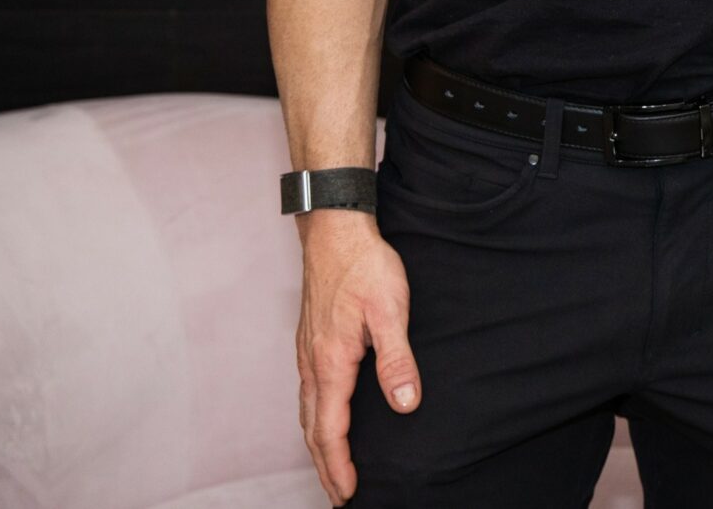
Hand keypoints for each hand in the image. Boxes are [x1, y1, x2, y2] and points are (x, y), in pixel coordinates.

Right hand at [296, 210, 419, 505]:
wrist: (335, 230)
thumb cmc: (365, 266)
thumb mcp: (391, 311)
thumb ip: (397, 360)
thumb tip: (405, 404)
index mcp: (331, 363)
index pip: (331, 430)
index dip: (339, 465)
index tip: (347, 494)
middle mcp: (312, 363)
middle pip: (312, 429)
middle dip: (325, 465)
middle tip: (338, 495)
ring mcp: (307, 353)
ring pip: (307, 412)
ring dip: (318, 445)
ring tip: (331, 468)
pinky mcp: (310, 342)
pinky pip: (307, 393)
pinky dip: (314, 419)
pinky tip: (325, 420)